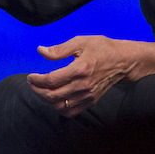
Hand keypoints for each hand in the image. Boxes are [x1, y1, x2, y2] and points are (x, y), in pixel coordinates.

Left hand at [27, 35, 154, 117]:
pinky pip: (71, 112)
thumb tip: (41, 51)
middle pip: (53, 95)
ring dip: (46, 100)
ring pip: (60, 106)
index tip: (31, 76)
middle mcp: (83, 85)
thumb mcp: (81, 41)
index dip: (36, 80)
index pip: (51, 80)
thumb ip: (59, 49)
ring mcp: (88, 95)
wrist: (123, 61)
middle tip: (32, 83)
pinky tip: (54, 100)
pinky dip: (59, 109)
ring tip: (41, 90)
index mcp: (80, 69)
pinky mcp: (91, 101)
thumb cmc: (102, 48)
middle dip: (37, 90)